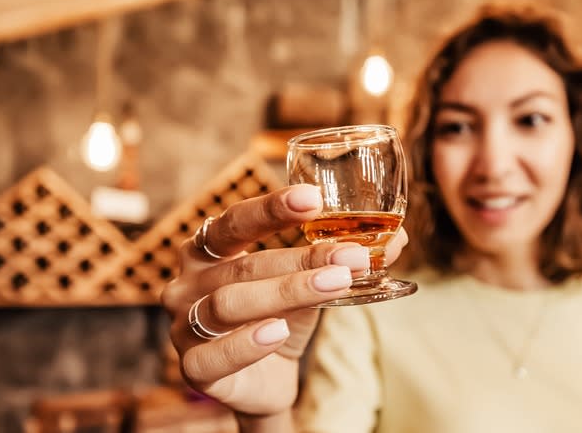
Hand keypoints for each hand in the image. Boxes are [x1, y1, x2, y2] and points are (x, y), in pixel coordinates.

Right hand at [162, 184, 407, 415]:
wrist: (264, 382)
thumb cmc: (279, 318)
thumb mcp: (309, 284)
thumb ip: (340, 260)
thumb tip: (397, 239)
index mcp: (207, 250)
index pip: (233, 222)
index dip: (271, 209)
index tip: (314, 199)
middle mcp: (188, 283)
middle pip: (243, 265)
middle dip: (302, 259)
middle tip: (354, 256)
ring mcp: (183, 326)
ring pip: (229, 304)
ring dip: (287, 292)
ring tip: (336, 285)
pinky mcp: (193, 368)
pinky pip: (214, 355)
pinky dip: (248, 342)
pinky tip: (279, 331)